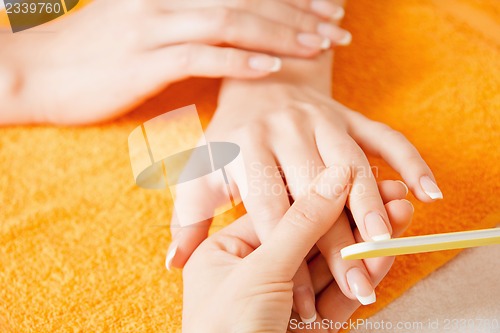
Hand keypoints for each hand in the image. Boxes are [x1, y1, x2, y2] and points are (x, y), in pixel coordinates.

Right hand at [0, 0, 350, 124]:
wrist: (34, 72)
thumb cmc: (89, 55)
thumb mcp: (137, 26)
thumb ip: (181, 25)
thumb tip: (225, 33)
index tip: (325, 7)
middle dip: (299, 12)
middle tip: (337, 27)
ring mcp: (154, 26)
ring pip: (232, 22)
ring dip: (281, 34)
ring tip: (319, 47)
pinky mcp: (143, 61)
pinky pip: (202, 56)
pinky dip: (240, 60)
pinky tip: (271, 66)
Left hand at [168, 80, 438, 319]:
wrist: (260, 86)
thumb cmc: (227, 141)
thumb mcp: (199, 175)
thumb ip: (190, 219)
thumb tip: (173, 261)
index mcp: (245, 147)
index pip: (268, 208)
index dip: (284, 254)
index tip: (300, 300)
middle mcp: (284, 130)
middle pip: (314, 192)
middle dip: (336, 241)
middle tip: (356, 284)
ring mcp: (320, 119)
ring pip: (351, 165)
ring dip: (372, 207)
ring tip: (385, 247)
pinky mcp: (348, 115)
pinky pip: (385, 136)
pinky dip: (410, 161)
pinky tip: (426, 191)